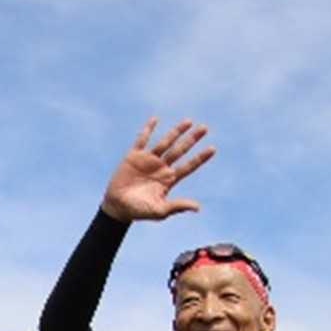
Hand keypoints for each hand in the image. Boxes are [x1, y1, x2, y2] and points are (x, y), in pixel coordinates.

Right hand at [100, 117, 215, 221]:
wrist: (117, 207)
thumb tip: (197, 207)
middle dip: (192, 139)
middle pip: (180, 150)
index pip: (189, 166)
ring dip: (176, 132)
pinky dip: (148, 129)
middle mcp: (161, 167)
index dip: (200, 157)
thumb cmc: (139, 211)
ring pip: (165, 142)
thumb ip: (178, 206)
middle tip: (204, 128)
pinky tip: (155, 119)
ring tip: (189, 121)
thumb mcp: (160, 210)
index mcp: (169, 179)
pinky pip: (142, 140)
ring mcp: (148, 160)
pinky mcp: (134, 156)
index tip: (213, 149)